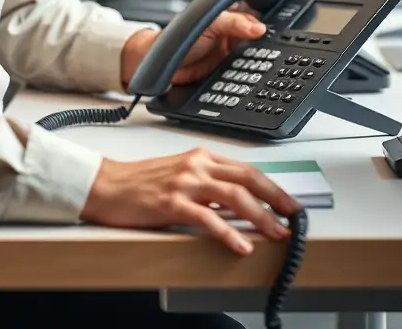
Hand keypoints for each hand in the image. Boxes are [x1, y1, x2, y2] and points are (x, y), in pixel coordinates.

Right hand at [81, 148, 301, 254]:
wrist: (107, 185)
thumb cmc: (141, 182)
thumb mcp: (181, 174)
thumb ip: (209, 184)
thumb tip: (240, 204)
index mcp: (201, 157)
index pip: (246, 169)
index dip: (272, 186)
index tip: (289, 203)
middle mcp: (196, 165)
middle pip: (247, 179)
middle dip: (275, 199)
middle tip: (294, 217)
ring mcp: (185, 183)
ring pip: (233, 196)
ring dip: (260, 216)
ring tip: (276, 233)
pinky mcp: (171, 202)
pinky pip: (207, 218)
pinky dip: (228, 233)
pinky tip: (241, 245)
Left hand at [120, 10, 266, 88]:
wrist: (160, 66)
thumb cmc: (176, 37)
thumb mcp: (208, 23)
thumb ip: (233, 22)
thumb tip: (259, 28)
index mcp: (226, 15)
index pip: (253, 14)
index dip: (265, 20)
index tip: (281, 28)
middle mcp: (229, 32)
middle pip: (256, 36)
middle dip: (266, 43)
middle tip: (279, 49)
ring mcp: (228, 51)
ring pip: (252, 55)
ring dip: (260, 60)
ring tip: (271, 63)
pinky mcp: (226, 70)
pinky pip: (243, 70)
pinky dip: (251, 73)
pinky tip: (258, 75)